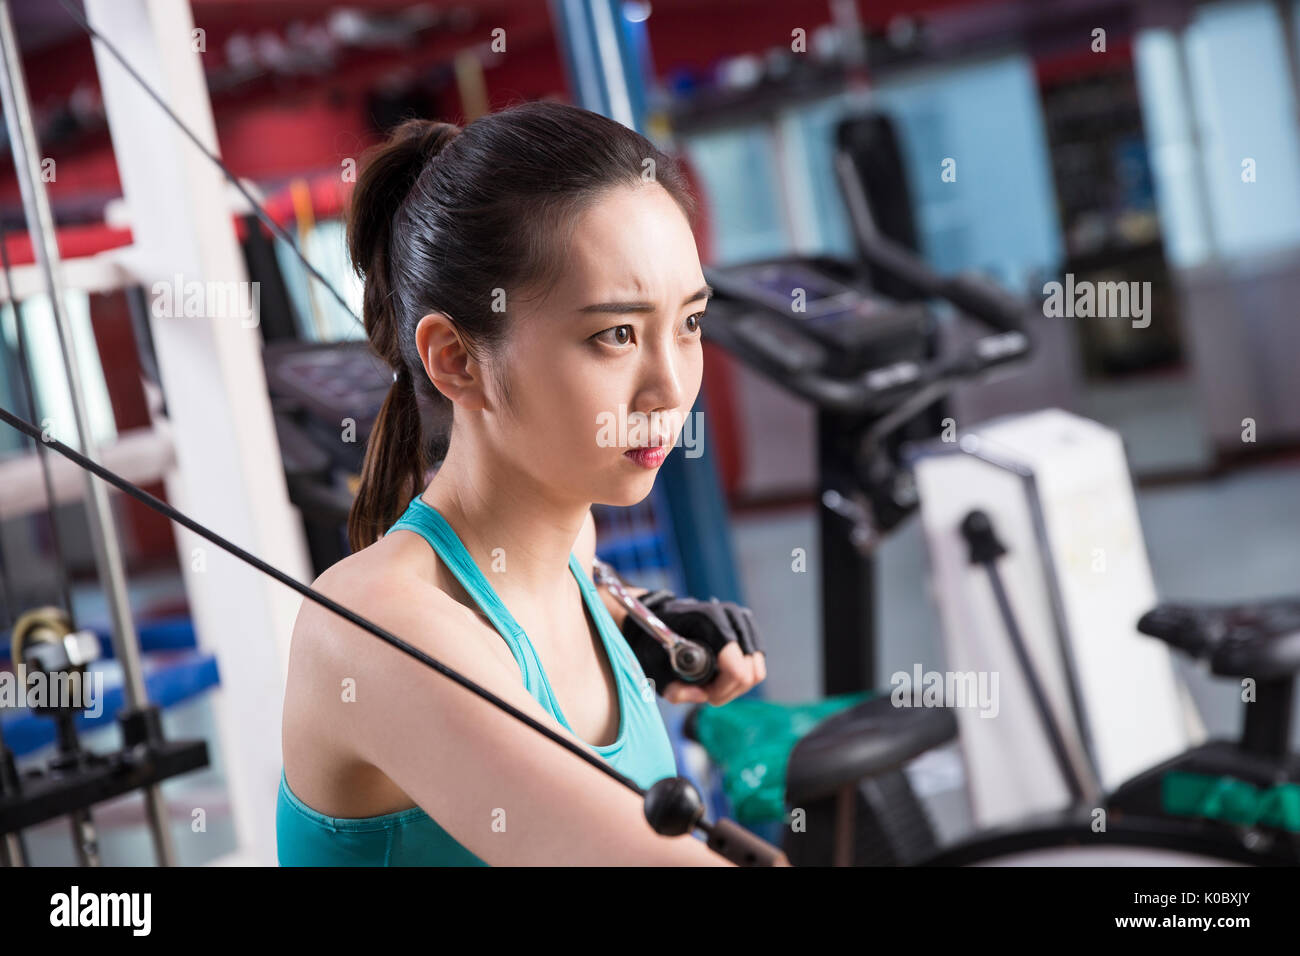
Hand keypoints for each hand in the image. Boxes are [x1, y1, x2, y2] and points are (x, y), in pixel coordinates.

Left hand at [621, 591, 766, 705]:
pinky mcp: (749, 628)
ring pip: (757, 671)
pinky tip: (720, 673)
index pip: (736, 668)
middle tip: (704, 691)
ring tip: (711, 682)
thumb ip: (674, 689)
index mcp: (710, 619)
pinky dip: (742, 675)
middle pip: (751, 673)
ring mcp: (743, 620)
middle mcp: (732, 615)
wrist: (660, 618)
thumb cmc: (653, 641)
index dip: (721, 690)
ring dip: (736, 685)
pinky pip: (757, 664)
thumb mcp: (654, 668)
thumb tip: (701, 697)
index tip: (703, 693)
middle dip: (728, 690)